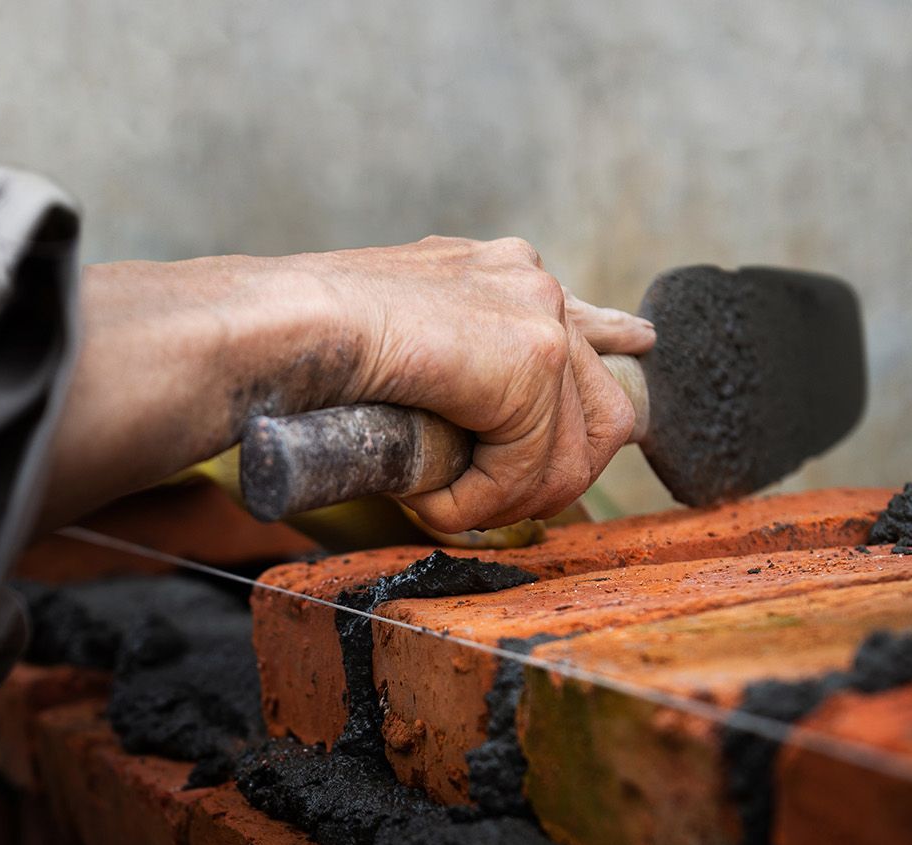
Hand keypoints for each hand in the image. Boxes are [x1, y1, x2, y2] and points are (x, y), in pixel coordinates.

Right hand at [41, 237, 651, 533]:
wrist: (275, 331)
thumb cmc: (296, 350)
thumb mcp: (389, 352)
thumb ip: (444, 369)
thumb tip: (470, 422)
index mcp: (496, 271)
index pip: (583, 321)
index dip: (611, 346)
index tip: (636, 347)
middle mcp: (528, 280)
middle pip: (607, 405)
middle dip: (556, 475)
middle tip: (485, 505)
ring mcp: (536, 315)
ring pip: (573, 451)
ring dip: (504, 497)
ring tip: (438, 502)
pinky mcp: (531, 360)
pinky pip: (530, 469)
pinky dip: (478, 501)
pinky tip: (429, 495)